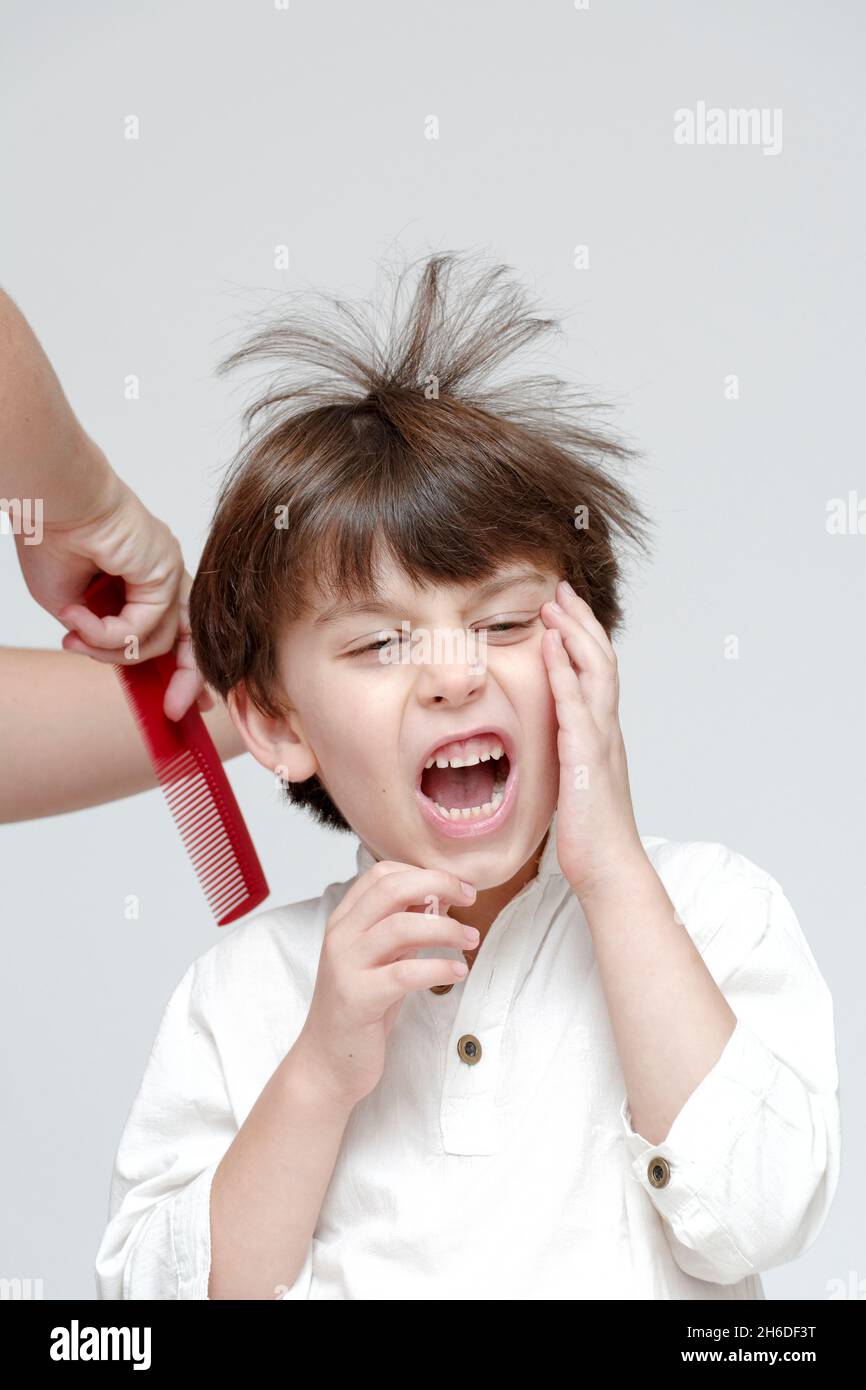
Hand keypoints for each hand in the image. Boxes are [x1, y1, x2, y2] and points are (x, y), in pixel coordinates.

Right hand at [15, 450, 207, 718]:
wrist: (54, 502)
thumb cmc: (52, 541)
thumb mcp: (71, 607)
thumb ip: (98, 635)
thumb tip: (110, 654)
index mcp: (141, 583)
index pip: (174, 633)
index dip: (180, 671)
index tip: (183, 703)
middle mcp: (161, 578)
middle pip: (191, 639)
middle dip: (187, 680)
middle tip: (178, 711)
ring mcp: (168, 573)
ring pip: (166, 638)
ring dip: (114, 651)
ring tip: (77, 640)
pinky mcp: (166, 570)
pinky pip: (148, 625)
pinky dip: (111, 634)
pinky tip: (82, 622)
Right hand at [294, 862, 478, 1107]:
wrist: (328, 1061)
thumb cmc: (362, 1006)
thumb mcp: (382, 957)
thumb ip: (403, 926)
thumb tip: (440, 896)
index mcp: (345, 920)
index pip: (382, 874)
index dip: (424, 873)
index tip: (457, 887)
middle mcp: (341, 936)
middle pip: (391, 889)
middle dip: (438, 885)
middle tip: (471, 899)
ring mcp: (347, 966)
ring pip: (401, 927)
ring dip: (446, 929)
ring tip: (472, 939)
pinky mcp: (358, 998)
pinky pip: (405, 973)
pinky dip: (438, 968)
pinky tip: (458, 972)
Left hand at [540, 579, 645, 900]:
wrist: (609, 869)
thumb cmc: (589, 832)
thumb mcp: (575, 780)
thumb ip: (568, 751)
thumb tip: (554, 737)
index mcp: (602, 733)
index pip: (597, 671)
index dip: (582, 636)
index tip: (563, 608)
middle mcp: (606, 730)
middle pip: (601, 660)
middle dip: (580, 622)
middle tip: (560, 589)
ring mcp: (600, 743)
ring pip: (595, 674)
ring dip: (573, 636)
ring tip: (554, 606)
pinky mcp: (587, 761)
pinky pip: (576, 709)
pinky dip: (564, 676)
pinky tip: (550, 652)